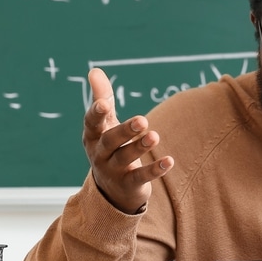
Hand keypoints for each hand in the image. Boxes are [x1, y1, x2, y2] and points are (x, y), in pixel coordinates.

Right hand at [83, 68, 173, 213]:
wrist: (112, 190)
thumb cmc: (109, 147)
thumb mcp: (104, 124)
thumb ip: (102, 98)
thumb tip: (94, 70)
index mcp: (93, 136)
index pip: (91, 123)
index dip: (96, 113)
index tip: (104, 103)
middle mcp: (99, 154)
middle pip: (109, 141)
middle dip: (124, 131)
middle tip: (142, 120)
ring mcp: (113, 171)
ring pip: (125, 159)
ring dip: (139, 147)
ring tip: (154, 136)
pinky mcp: (129, 184)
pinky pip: (141, 177)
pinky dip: (155, 169)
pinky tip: (170, 161)